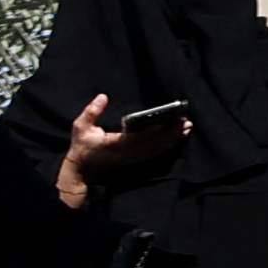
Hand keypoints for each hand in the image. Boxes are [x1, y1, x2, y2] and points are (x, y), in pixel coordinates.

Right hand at [56, 94, 175, 206]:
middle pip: (155, 143)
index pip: (142, 135)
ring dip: (172, 139)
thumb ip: (92, 111)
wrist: (82, 171)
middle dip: (171, 133)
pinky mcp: (135, 160)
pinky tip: (175, 139)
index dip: (157, 129)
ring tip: (186, 128)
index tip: (169, 120)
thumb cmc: (82, 147)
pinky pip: (155, 153)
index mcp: (116, 143)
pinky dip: (167, 146)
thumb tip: (103, 96)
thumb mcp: (81, 126)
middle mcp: (129, 152)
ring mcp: (133, 158)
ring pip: (158, 149)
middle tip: (186, 122)